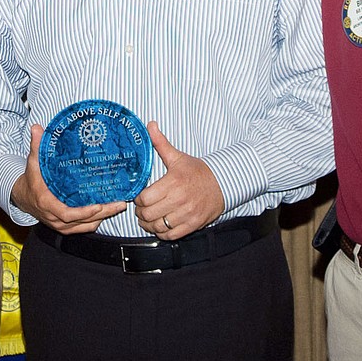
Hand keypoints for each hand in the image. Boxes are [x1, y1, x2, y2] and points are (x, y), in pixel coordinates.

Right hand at [11, 123, 124, 232]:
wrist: (23, 196)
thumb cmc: (31, 178)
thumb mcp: (33, 162)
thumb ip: (36, 145)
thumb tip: (36, 127)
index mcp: (47, 203)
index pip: (67, 214)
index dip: (83, 212)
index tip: (98, 206)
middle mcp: (54, 217)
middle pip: (82, 221)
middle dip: (102, 213)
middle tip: (120, 203)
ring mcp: (59, 224)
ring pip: (84, 226)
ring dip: (102, 218)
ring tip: (118, 206)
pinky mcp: (64, 226)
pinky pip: (82, 228)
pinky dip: (95, 222)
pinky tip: (107, 212)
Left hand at [133, 121, 224, 238]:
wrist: (223, 183)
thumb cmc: (197, 171)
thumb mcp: (178, 156)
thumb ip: (161, 143)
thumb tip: (150, 125)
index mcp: (173, 182)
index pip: (145, 198)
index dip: (138, 199)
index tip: (139, 197)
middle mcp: (179, 200)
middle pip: (149, 214)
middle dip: (141, 213)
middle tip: (141, 208)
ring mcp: (187, 214)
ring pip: (158, 227)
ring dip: (149, 224)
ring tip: (148, 218)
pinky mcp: (193, 224)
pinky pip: (171, 236)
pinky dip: (162, 233)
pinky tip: (160, 225)